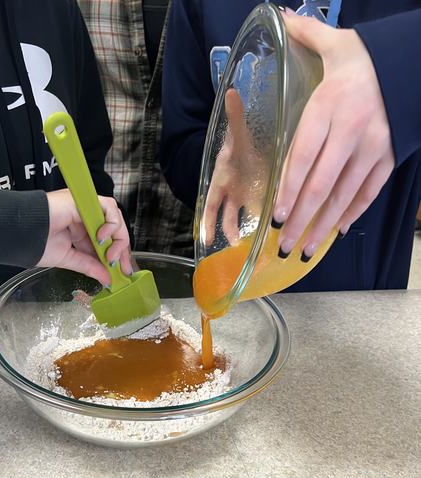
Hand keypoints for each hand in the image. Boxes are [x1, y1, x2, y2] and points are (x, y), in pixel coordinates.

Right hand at [37, 189, 131, 284]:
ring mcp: (85, 208)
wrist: (20, 233)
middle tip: (119, 266)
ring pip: (114, 218)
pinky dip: (111, 224)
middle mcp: (85, 218)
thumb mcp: (69, 260)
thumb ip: (89, 266)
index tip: (122, 271)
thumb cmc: (36, 243)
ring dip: (117, 238)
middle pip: (115, 229)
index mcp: (82, 232)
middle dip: (121, 249)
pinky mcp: (83, 200)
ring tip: (109, 254)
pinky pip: (108, 207)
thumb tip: (106, 278)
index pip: (108, 241)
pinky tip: (101, 238)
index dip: (118, 255)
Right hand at [204, 89, 266, 243]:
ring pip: (245, 218)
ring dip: (249, 231)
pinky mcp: (261, 197)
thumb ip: (236, 116)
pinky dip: (266, 223)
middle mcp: (232, 192)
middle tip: (237, 245)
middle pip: (228, 216)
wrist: (254, 142)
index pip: (212, 204)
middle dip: (230, 231)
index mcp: (222, 180)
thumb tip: (231, 92)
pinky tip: (273, 234)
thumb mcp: (239, 132)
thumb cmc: (241, 142)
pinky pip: (263, 214)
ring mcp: (247, 197)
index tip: (207, 238)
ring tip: (255, 245)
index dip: (208, 221)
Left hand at [275, 12, 393, 257]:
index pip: (304, 156)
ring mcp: (373, 149)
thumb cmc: (367, 59)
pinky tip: (335, 232)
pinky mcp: (388, 159)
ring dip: (323, 226)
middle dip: (301, 219)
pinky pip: (369, 192)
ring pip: (345, 196)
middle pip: (322, 185)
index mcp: (331, 107)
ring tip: (304, 250)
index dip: (289, 188)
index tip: (275, 215)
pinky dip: (352, 214)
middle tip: (283, 245)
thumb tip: (278, 16)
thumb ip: (305, 36)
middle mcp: (352, 132)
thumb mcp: (336, 44)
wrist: (414, 65)